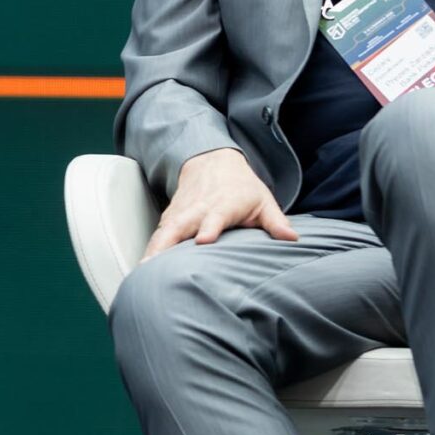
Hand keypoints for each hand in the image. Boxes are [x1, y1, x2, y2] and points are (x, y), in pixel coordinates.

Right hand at [143, 147, 298, 259]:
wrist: (212, 161)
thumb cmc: (241, 187)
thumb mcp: (263, 200)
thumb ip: (275, 221)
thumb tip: (291, 238)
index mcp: (223, 204)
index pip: (215, 216)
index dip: (209, 227)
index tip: (203, 240)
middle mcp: (197, 208)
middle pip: (179, 226)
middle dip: (167, 245)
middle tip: (156, 266)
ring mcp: (181, 213)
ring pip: (163, 232)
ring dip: (152, 251)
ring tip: (142, 272)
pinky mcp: (170, 218)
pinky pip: (158, 235)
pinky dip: (150, 250)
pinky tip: (143, 268)